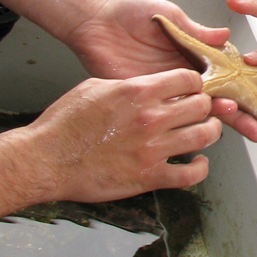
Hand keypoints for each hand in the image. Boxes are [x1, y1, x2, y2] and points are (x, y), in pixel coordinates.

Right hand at [18, 69, 222, 203]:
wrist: (46, 159)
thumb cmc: (64, 123)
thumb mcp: (95, 86)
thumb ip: (128, 85)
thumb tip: (146, 85)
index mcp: (138, 92)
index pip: (187, 79)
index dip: (194, 83)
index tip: (194, 88)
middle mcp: (150, 118)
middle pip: (201, 106)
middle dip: (205, 106)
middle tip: (202, 110)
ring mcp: (152, 149)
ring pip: (203, 136)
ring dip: (210, 133)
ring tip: (207, 131)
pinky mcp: (148, 177)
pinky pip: (189, 175)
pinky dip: (200, 168)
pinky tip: (197, 163)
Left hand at [60, 0, 256, 143]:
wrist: (91, 19)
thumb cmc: (127, 11)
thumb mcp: (169, 14)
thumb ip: (196, 30)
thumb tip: (225, 34)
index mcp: (190, 54)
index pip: (225, 74)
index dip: (245, 86)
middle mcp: (180, 74)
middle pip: (216, 98)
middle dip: (240, 112)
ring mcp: (163, 88)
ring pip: (197, 110)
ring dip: (219, 119)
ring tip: (239, 124)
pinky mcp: (143, 96)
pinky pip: (167, 113)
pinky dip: (185, 122)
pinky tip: (202, 128)